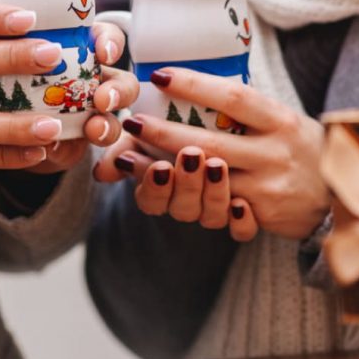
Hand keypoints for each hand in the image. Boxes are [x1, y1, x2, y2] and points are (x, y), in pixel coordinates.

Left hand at [25, 22, 138, 173]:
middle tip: (102, 100)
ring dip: (111, 123)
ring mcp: (97, 113)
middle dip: (118, 89)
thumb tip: (32, 114)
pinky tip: (105, 166)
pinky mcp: (94, 143)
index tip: (104, 52)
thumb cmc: (10, 101)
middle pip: (121, 78)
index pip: (104, 38)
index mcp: (76, 53)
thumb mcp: (8, 92)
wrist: (14, 143)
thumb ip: (20, 98)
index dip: (110, 42)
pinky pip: (115, 150)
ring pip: (118, 116)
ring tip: (95, 131)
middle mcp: (94, 80)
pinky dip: (111, 158)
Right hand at [94, 140, 258, 241]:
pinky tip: (242, 204)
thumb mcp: (154, 134)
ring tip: (217, 164)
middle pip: (183, 208)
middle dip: (185, 182)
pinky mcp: (256, 213)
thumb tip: (101, 170)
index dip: (153, 186)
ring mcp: (222, 208)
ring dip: (212, 192)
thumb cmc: (192, 127)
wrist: (252, 141)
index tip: (159, 166)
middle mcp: (192, 202)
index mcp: (165, 188)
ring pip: (212, 216)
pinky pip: (245, 231)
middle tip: (191, 154)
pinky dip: (242, 221)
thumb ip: (127, 148)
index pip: (152, 199)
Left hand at [101, 68, 329, 240]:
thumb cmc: (301, 148)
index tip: (160, 76)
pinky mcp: (263, 215)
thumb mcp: (283, 119)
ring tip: (130, 157)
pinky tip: (158, 190)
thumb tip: (189, 85)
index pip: (233, 97)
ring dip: (163, 171)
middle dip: (164, 133)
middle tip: (131, 122)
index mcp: (279, 119)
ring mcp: (269, 186)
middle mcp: (275, 152)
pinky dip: (185, 197)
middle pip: (211, 142)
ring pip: (207, 180)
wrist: (343, 195)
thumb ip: (245, 108)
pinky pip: (217, 209)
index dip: (194, 85)